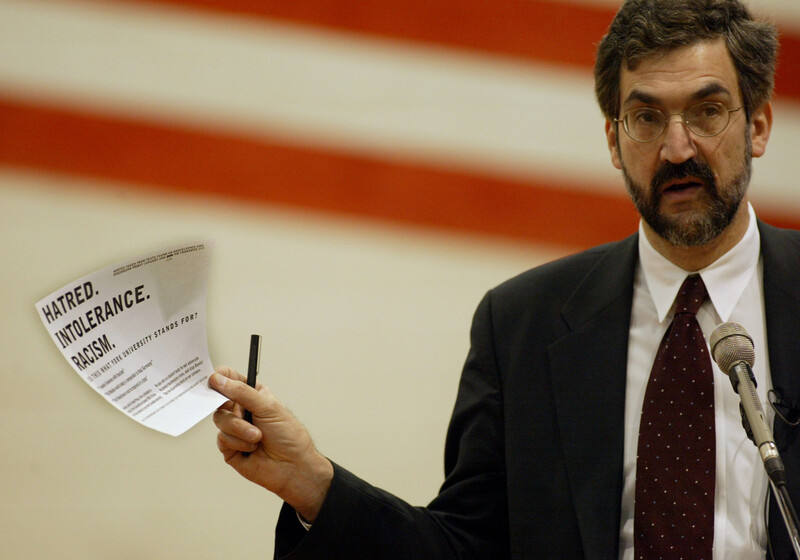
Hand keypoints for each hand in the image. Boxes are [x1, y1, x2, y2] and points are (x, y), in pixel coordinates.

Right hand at [209, 366, 332, 521]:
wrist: (293, 467)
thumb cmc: (289, 435)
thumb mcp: (268, 407)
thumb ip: (242, 392)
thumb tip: (218, 380)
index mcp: (253, 395)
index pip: (231, 379)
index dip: (221, 377)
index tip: (215, 378)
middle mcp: (242, 410)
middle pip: (219, 400)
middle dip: (233, 409)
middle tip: (242, 412)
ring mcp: (235, 429)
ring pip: (220, 420)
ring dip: (239, 428)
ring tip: (258, 436)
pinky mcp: (230, 447)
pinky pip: (222, 438)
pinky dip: (238, 442)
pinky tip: (252, 447)